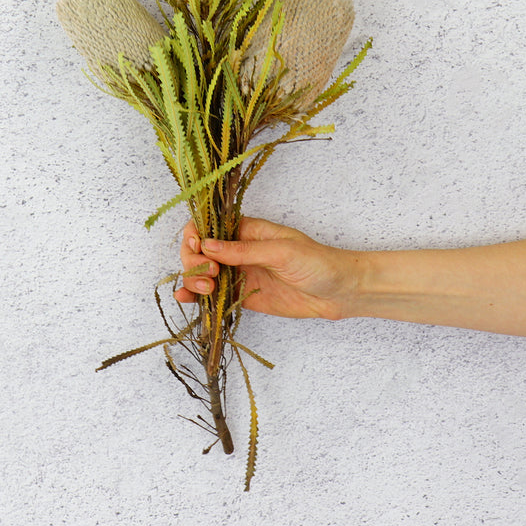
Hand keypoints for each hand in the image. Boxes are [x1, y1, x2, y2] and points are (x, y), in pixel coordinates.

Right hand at [173, 216, 359, 320]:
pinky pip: (214, 294)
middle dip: (195, 261)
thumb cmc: (316, 262)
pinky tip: (186, 299)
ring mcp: (239, 273)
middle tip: (211, 274)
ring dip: (194, 279)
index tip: (198, 248)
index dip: (196, 235)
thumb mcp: (281, 251)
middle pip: (200, 250)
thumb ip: (244, 250)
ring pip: (202, 273)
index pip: (209, 226)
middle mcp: (238, 250)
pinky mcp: (242, 295)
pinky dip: (197, 296)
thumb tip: (208, 245)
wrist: (339, 292)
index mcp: (246, 230)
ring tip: (206, 289)